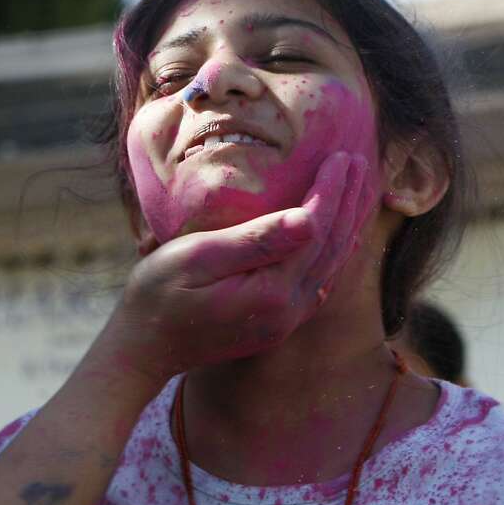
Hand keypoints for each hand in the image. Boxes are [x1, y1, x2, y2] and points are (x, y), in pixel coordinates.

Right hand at [96, 151, 373, 382]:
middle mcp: (287, 311)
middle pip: (332, 249)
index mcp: (272, 292)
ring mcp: (284, 322)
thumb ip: (254, 240)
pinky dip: (332, 253)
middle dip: (348, 203)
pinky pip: (317, 283)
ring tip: (358, 191)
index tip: (342, 156)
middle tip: (361, 163)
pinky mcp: (276, 325)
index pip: (315, 231)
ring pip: (330, 267)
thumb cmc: (157, 294)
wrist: (143, 348)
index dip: (331, 192)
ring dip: (346, 226)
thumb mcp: (197, 257)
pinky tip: (337, 239)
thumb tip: (309, 219)